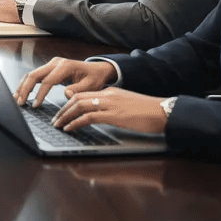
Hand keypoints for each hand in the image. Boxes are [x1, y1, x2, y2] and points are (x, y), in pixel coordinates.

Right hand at [14, 56, 117, 107]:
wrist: (97, 70)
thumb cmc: (94, 78)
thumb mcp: (91, 86)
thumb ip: (78, 90)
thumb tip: (66, 93)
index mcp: (65, 66)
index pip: (47, 81)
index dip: (40, 94)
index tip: (36, 105)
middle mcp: (56, 63)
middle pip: (34, 75)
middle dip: (25, 89)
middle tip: (20, 103)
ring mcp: (51, 64)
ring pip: (31, 74)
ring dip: (23, 86)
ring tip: (17, 99)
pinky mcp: (50, 68)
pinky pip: (35, 75)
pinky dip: (27, 84)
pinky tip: (22, 93)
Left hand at [51, 87, 167, 134]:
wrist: (164, 111)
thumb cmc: (149, 112)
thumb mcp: (127, 106)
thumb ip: (113, 108)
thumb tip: (102, 116)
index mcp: (111, 92)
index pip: (83, 93)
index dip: (69, 102)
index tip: (62, 111)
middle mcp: (108, 95)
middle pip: (77, 98)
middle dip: (63, 109)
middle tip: (55, 119)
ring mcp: (111, 104)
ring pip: (79, 106)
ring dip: (65, 116)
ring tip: (58, 125)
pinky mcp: (114, 115)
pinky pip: (88, 117)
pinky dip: (75, 123)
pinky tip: (69, 129)